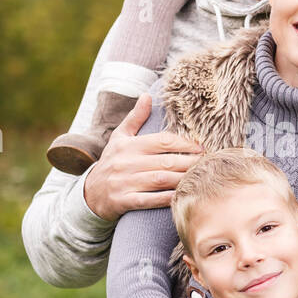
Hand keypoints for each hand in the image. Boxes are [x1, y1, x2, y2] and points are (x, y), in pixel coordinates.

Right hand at [82, 94, 204, 220]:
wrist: (89, 193)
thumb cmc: (111, 162)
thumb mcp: (119, 138)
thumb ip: (135, 118)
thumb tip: (147, 96)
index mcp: (129, 146)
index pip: (163, 141)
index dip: (185, 143)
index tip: (202, 147)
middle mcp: (127, 163)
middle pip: (166, 162)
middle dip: (190, 162)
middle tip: (208, 163)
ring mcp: (125, 183)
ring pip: (160, 180)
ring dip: (182, 179)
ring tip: (200, 178)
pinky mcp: (124, 201)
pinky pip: (149, 200)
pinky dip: (167, 199)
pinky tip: (182, 196)